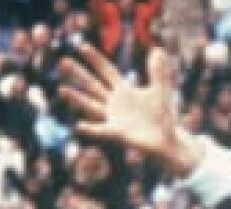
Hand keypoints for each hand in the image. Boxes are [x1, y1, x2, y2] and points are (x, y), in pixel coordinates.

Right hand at [59, 46, 204, 177]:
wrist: (168, 140)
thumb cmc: (164, 116)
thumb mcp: (161, 90)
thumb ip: (158, 71)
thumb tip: (157, 49)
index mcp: (124, 90)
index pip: (106, 70)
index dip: (95, 59)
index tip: (81, 46)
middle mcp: (114, 103)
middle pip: (92, 85)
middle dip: (78, 74)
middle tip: (63, 62)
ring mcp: (114, 118)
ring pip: (91, 105)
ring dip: (77, 98)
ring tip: (62, 89)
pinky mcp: (117, 133)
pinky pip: (101, 131)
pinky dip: (90, 129)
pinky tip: (78, 125)